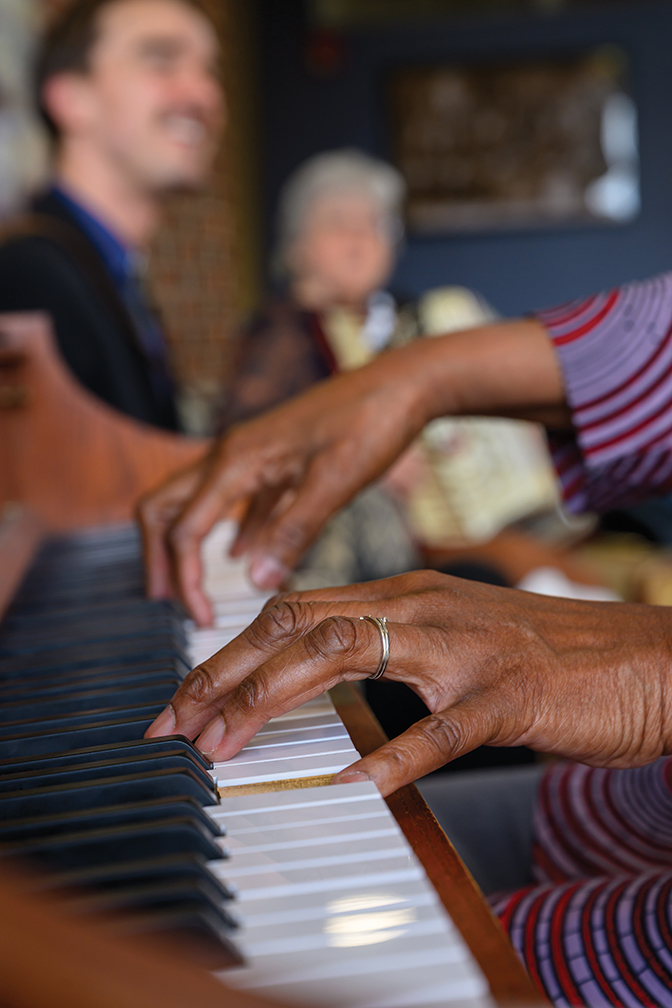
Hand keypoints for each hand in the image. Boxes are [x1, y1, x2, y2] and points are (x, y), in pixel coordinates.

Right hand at [138, 347, 431, 624]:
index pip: (184, 529)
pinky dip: (227, 531)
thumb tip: (256, 580)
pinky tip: (242, 556)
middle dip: (158, 557)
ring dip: (185, 544)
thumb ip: (294, 532)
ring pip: (192, 501)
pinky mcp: (272, 459)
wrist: (401, 383)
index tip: (201, 619)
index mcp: (237, 460)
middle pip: (164, 507)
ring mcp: (249, 455)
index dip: (186, 580)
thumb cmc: (370, 422)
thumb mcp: (335, 482)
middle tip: (166, 604)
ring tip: (192, 589)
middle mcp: (231, 454)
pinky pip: (233, 499)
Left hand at [145, 571, 671, 795]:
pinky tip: (351, 786)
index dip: (231, 652)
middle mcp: (424, 608)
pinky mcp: (507, 695)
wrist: (644, 660)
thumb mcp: (453, 637)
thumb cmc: (547, 654)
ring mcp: (465, 648)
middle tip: (174, 723)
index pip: (295, 609)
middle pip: (299, 624)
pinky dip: (390, 758)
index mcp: (408, 595)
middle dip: (225, 672)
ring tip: (224, 745)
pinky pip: (439, 729)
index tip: (185, 698)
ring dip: (274, 700)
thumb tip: (318, 675)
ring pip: (347, 654)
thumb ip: (390, 647)